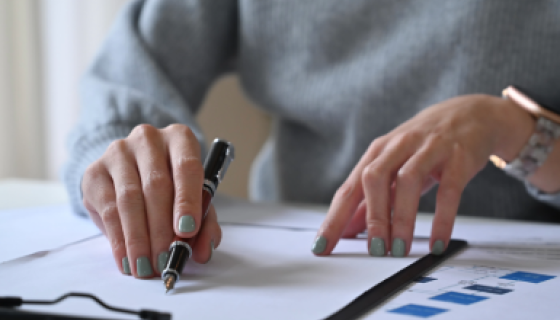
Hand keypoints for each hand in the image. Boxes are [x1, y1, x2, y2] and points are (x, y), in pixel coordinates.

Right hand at [81, 124, 221, 277]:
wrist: (132, 170)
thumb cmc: (173, 185)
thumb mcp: (195, 199)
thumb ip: (205, 224)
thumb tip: (202, 251)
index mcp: (180, 138)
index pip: (186, 166)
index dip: (187, 200)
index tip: (187, 231)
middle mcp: (148, 139)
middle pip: (155, 185)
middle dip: (162, 229)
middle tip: (166, 259)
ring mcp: (118, 152)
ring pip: (129, 199)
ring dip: (139, 238)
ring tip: (147, 266)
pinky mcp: (95, 172)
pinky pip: (107, 209)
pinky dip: (119, 239)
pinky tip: (127, 259)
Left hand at [313, 94, 533, 256]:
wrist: (470, 114)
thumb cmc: (424, 145)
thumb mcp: (394, 168)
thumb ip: (371, 198)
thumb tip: (347, 229)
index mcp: (377, 153)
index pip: (349, 188)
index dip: (334, 218)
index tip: (323, 245)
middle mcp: (399, 147)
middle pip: (374, 179)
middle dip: (371, 216)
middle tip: (374, 250)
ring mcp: (429, 149)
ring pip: (408, 181)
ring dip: (401, 218)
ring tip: (399, 248)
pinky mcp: (458, 157)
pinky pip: (448, 190)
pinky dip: (442, 218)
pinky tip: (438, 242)